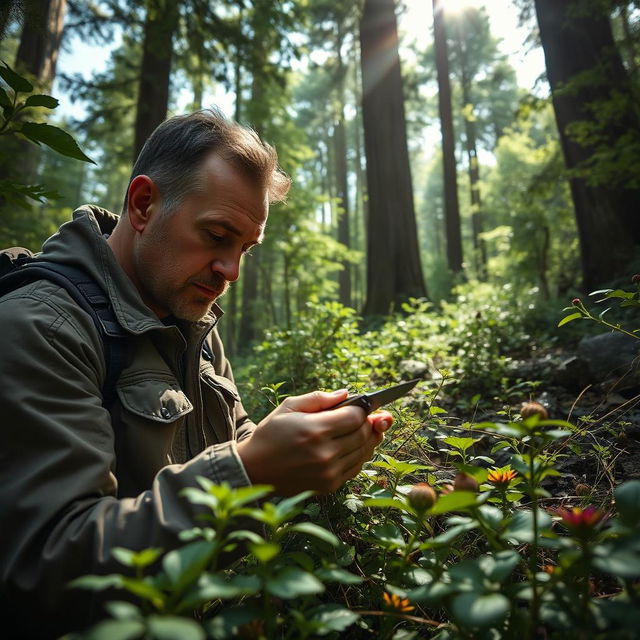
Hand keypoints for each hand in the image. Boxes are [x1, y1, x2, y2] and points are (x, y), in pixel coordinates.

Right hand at [237, 389, 391, 495]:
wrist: (255, 468)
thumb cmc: (271, 433)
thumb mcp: (289, 407)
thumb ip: (319, 398)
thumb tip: (346, 394)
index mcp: (315, 430)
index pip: (355, 417)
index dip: (363, 410)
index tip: (363, 405)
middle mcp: (325, 453)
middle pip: (363, 434)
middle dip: (370, 423)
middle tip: (375, 416)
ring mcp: (329, 472)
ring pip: (364, 452)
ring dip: (370, 439)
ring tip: (370, 429)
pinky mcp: (329, 485)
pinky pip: (355, 467)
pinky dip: (361, 455)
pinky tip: (357, 446)